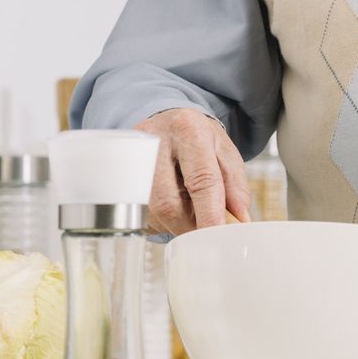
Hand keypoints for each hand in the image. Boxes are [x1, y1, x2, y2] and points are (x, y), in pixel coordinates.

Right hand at [135, 109, 250, 233]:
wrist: (164, 122)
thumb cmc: (197, 139)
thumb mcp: (224, 150)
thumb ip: (235, 184)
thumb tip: (238, 219)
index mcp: (188, 130)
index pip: (201, 179)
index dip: (210, 213)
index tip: (218, 235)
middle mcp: (154, 144)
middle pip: (169, 203)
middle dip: (191, 225)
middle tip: (206, 231)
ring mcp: (130, 162)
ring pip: (152, 214)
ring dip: (175, 224)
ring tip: (189, 208)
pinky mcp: (119, 182)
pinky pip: (141, 216)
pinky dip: (161, 221)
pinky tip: (170, 204)